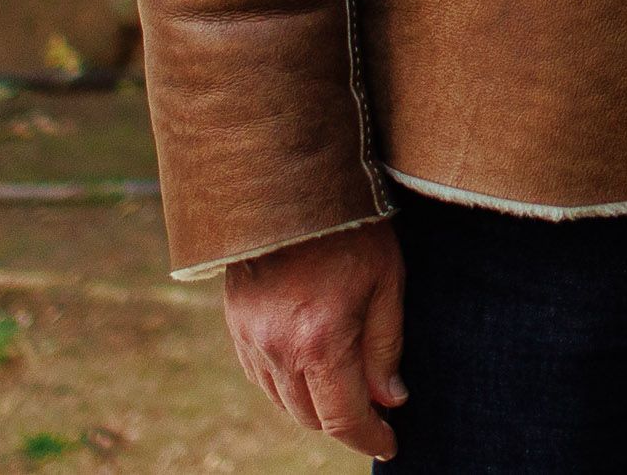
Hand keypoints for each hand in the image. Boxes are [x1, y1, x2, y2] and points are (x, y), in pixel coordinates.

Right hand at [222, 222, 408, 457]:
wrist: (287, 182)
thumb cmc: (350, 226)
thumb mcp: (387, 281)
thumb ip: (386, 347)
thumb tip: (391, 399)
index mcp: (321, 341)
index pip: (343, 418)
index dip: (370, 438)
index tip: (390, 444)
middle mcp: (278, 349)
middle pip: (311, 417)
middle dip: (345, 423)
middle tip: (375, 413)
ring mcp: (250, 338)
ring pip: (283, 401)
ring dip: (314, 405)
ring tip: (345, 390)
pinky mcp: (235, 324)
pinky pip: (260, 376)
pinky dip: (287, 384)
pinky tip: (309, 367)